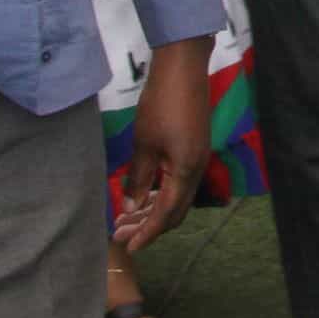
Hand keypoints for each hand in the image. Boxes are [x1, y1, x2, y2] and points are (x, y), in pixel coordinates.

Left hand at [112, 36, 211, 252]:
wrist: (183, 69)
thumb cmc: (162, 105)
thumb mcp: (144, 144)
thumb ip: (138, 178)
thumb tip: (130, 206)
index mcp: (186, 170)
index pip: (167, 213)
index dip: (148, 232)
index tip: (130, 248)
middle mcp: (196, 168)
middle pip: (177, 210)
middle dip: (150, 226)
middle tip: (121, 235)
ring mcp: (197, 157)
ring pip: (178, 196)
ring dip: (154, 210)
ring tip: (126, 217)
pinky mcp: (193, 147)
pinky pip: (179, 182)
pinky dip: (161, 194)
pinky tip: (143, 193)